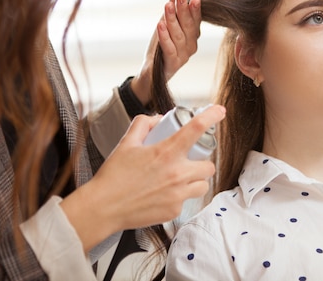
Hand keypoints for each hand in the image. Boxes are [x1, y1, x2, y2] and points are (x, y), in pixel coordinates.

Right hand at [60, 104, 224, 252]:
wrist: (103, 208)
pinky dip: (180, 196)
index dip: (211, 116)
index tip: (219, 111)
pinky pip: (187, 201)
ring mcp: (177, 195)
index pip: (196, 128)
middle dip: (202, 162)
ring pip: (203, 185)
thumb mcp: (126, 143)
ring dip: (196, 180)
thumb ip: (143, 125)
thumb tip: (158, 119)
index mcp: (166, 153)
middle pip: (209, 166)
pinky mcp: (174, 211)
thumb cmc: (113, 176)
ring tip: (180, 179)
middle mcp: (177, 174)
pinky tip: (164, 194)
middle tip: (189, 161)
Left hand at [131, 0, 201, 104]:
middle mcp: (191, 45)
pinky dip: (164, 36)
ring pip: (178, 35)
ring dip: (173, 20)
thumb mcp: (167, 22)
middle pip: (188, 26)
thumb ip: (175, 3)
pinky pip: (169, 48)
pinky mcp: (172, 63)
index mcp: (192, 35)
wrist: (151, 73)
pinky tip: (160, 25)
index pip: (195, 19)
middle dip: (184, 10)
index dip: (193, 7)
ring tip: (167, 6)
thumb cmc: (161, 46)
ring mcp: (183, 56)